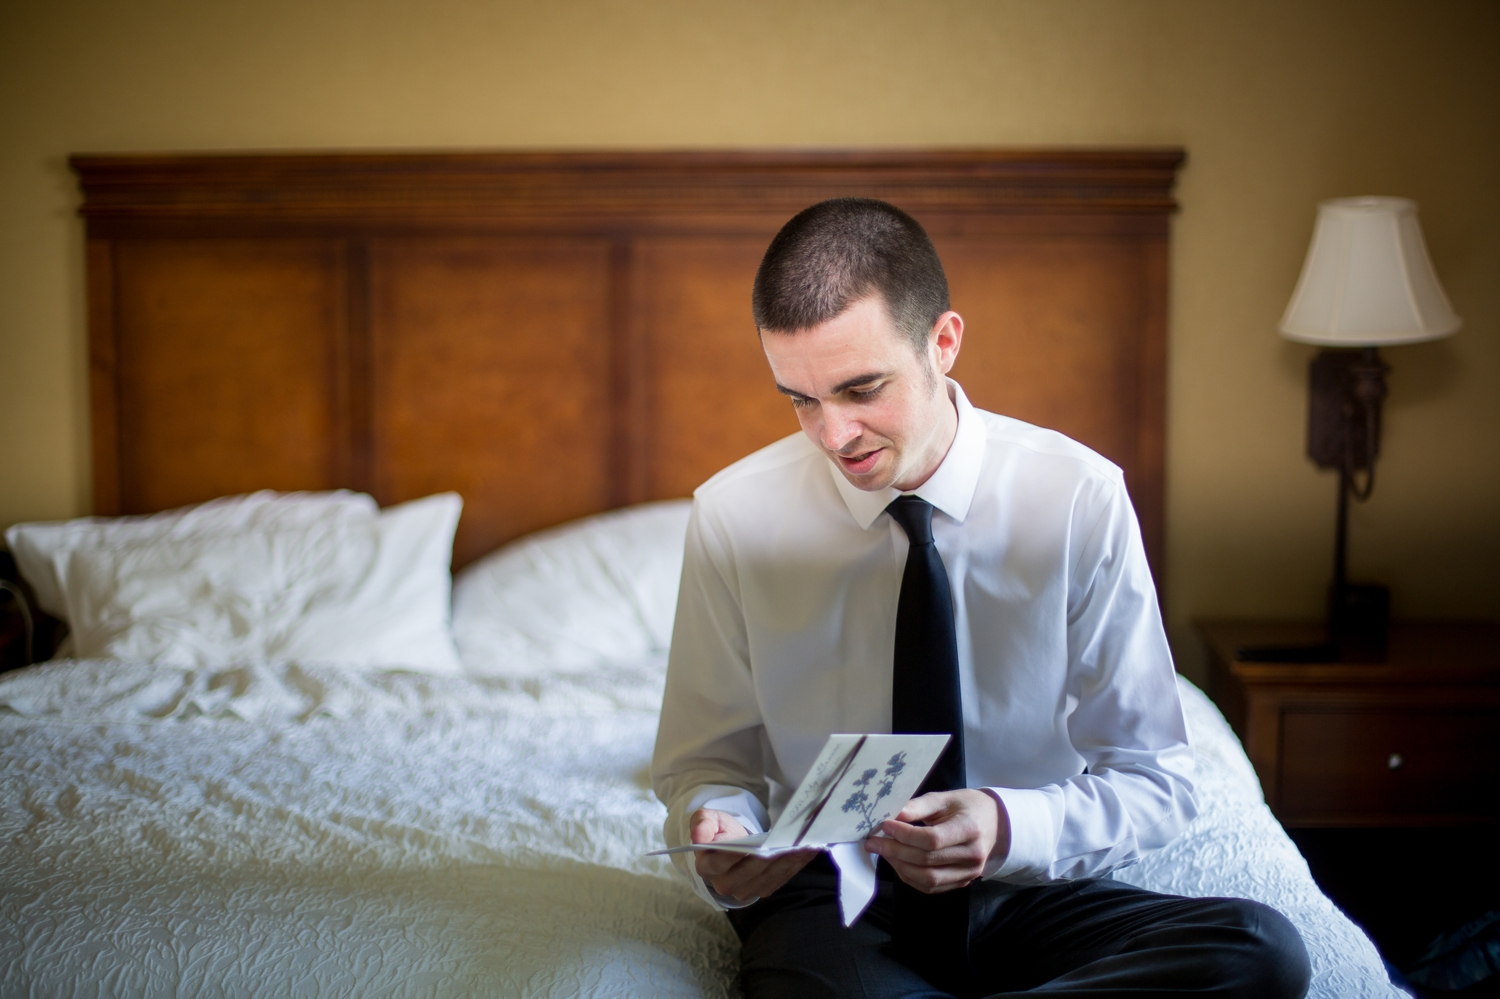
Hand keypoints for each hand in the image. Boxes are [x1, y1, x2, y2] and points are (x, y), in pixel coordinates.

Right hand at [690, 808, 816, 902]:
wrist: (730, 847)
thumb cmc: (719, 831)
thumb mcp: (706, 820)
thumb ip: (701, 824)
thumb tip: (699, 837)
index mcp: (707, 867)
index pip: (721, 862)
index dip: (738, 853)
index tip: (756, 843)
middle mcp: (725, 884)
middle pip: (752, 869)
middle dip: (770, 855)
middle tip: (788, 839)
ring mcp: (746, 890)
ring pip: (770, 875)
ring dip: (788, 859)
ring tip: (803, 841)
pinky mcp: (764, 889)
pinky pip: (782, 877)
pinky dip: (795, 863)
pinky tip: (807, 849)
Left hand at [863, 789, 1006, 892]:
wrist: (995, 824)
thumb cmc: (967, 807)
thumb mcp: (946, 798)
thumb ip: (919, 806)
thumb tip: (893, 815)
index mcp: (970, 829)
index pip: (932, 839)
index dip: (905, 835)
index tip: (884, 825)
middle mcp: (972, 856)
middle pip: (927, 860)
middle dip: (895, 851)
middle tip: (873, 841)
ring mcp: (969, 873)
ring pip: (927, 879)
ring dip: (899, 866)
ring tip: (883, 851)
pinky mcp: (962, 883)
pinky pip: (931, 887)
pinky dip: (910, 876)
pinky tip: (897, 862)